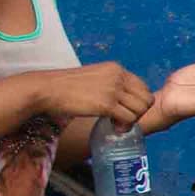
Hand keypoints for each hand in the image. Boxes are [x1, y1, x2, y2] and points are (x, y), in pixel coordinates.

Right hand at [36, 61, 155, 127]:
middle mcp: (118, 77)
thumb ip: (112, 85)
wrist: (48, 89)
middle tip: (122, 120)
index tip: (125, 110)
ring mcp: (113, 89)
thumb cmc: (67, 87)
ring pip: (140, 110)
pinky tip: (112, 126)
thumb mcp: (95, 78)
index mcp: (116, 69)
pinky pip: (128, 118)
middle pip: (146, 99)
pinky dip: (123, 126)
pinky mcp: (106, 103)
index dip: (138, 102)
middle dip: (138, 113)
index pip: (143, 88)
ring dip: (130, 121)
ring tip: (116, 123)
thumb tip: (125, 101)